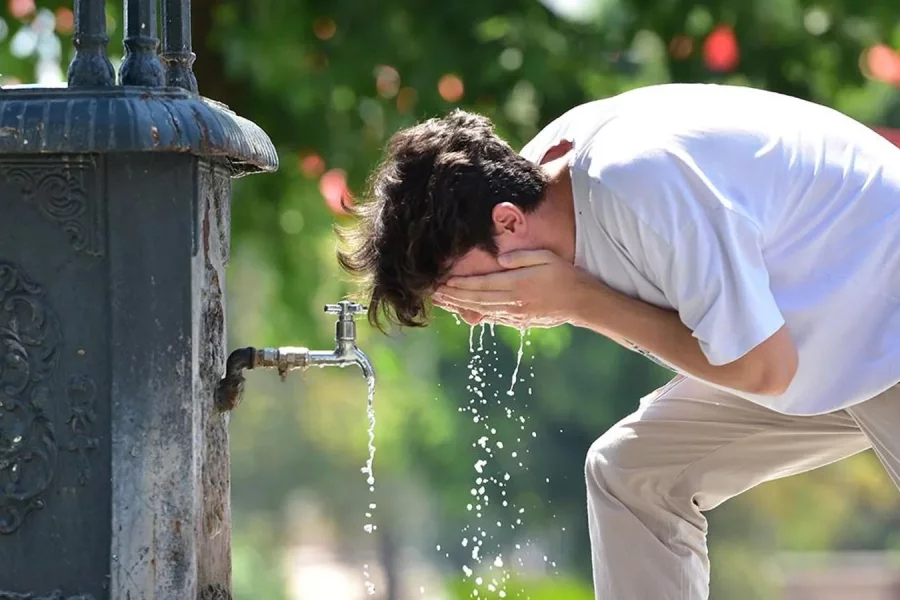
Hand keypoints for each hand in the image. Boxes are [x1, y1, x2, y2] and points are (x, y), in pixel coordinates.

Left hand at [434, 249, 602, 328]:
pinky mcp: (519, 321)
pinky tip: (464, 311)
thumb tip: (499, 259)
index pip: (482, 284)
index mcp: (518, 283)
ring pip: (481, 310)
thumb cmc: (565, 275)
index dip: (461, 284)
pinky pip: (492, 318)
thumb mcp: (546, 257)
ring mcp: (515, 313)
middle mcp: (513, 301)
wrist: (582, 302)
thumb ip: (522, 257)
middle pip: (476, 299)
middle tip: (434, 293)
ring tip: (442, 302)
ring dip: (459, 306)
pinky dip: (475, 314)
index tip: (443, 281)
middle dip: (453, 296)